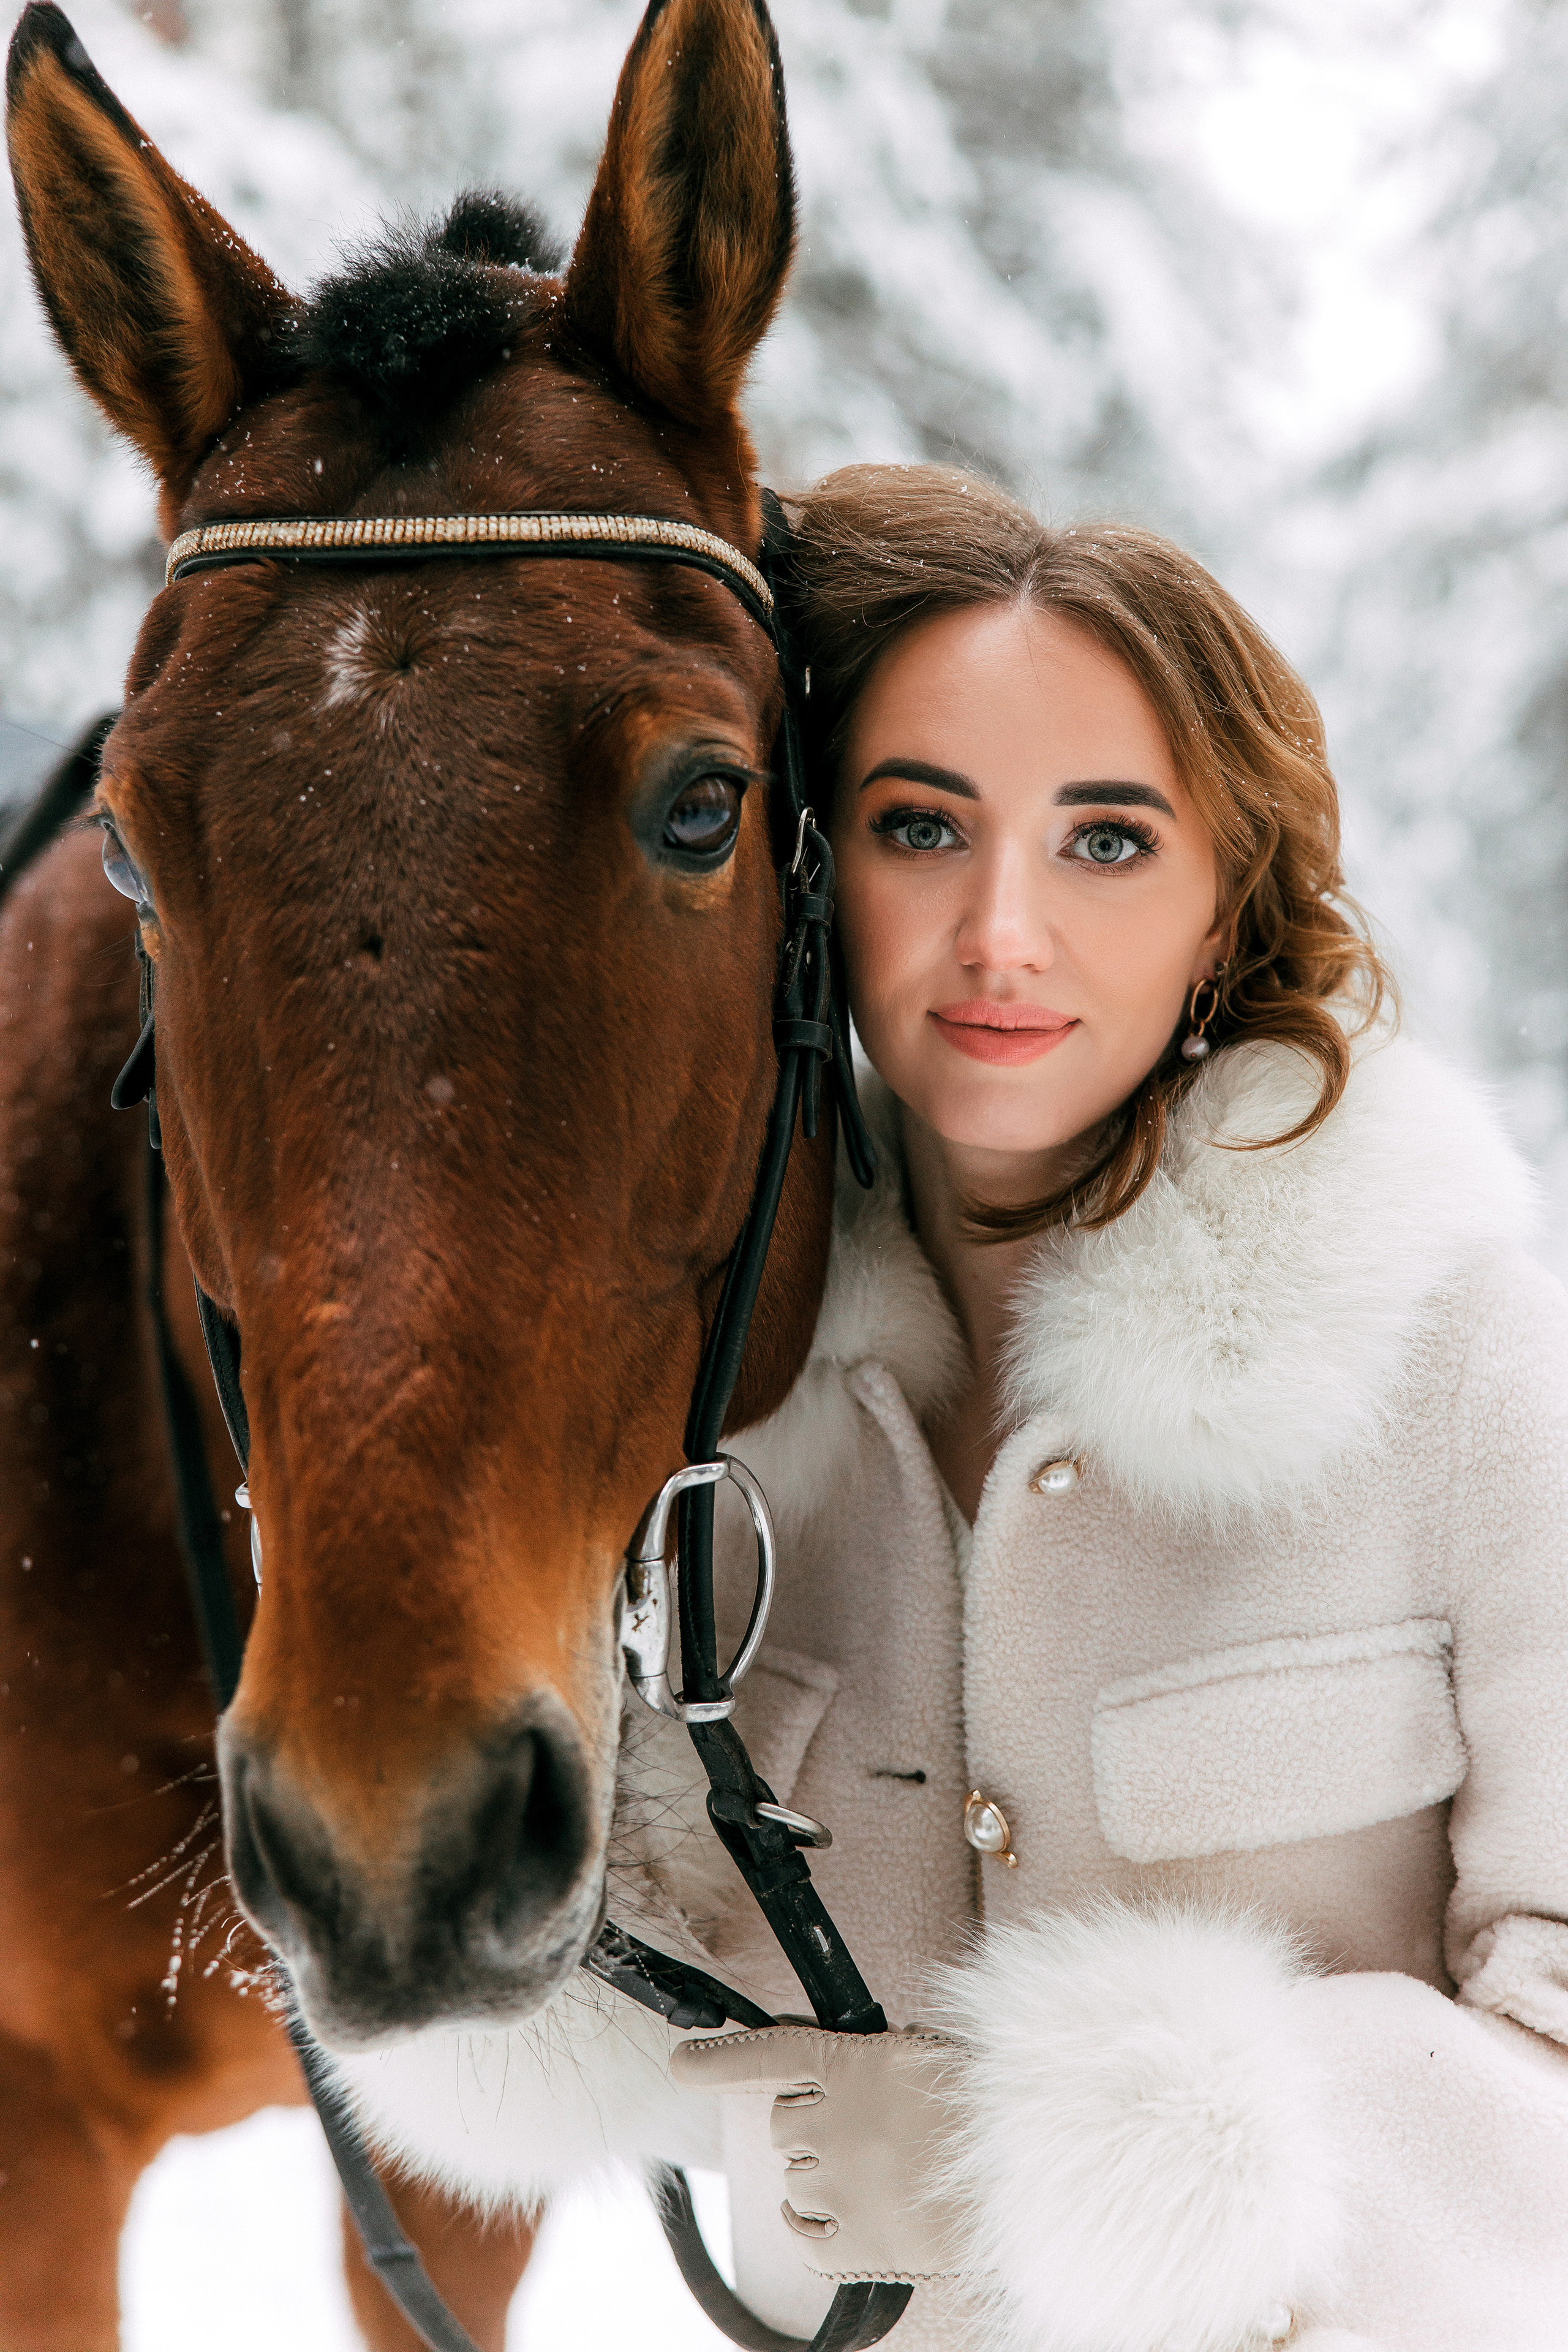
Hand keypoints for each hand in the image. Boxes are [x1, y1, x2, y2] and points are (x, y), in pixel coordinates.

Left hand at [671, 2023, 965, 2282]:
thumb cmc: (983, 2101)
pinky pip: (806, 2241)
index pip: (769, 2055)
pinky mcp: (864, 2244)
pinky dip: (816, 2232)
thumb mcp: (923, 2054)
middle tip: (866, 2133)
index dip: (720, 2062)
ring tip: (880, 2176)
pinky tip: (850, 2219)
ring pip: (793, 2185)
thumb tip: (823, 2082)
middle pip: (783, 2127)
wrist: (1039, 2164)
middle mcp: (839, 2122)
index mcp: (857, 2063)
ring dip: (822, 2181)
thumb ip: (866, 2064)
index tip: (680, 2064)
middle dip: (812, 2129)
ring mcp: (847, 2186)